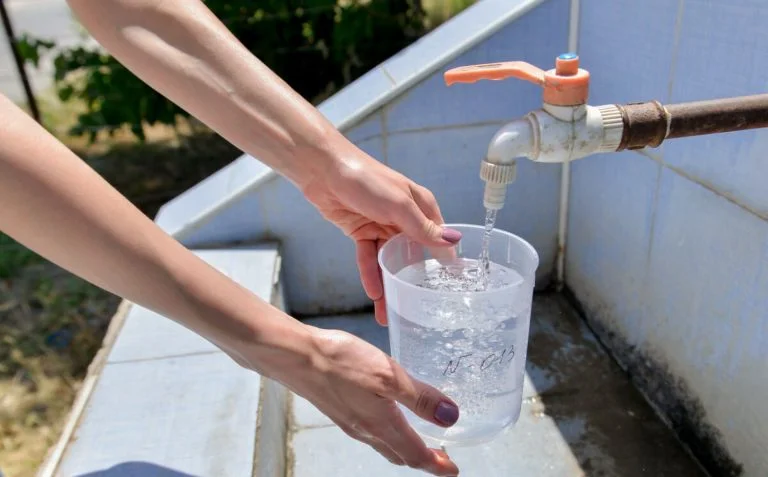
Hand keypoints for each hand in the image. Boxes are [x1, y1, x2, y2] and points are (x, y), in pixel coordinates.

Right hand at [279, 327, 460, 475]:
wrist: (296, 356)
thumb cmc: (341, 363)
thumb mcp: (389, 375)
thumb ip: (420, 398)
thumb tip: (450, 417)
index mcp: (382, 425)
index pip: (415, 455)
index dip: (437, 466)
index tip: (453, 471)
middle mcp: (365, 430)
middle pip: (400, 455)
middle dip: (423, 460)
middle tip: (442, 458)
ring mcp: (350, 421)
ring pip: (384, 444)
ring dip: (405, 447)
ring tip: (419, 440)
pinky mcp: (339, 410)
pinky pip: (369, 432)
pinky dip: (387, 433)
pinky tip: (386, 416)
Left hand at [302, 144, 460, 324]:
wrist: (324, 171)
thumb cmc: (366, 179)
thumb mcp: (398, 205)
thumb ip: (422, 227)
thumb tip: (454, 241)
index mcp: (421, 207)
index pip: (438, 239)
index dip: (444, 263)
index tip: (451, 289)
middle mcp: (404, 218)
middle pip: (413, 256)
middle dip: (413, 282)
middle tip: (417, 311)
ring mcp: (382, 226)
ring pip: (389, 262)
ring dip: (388, 286)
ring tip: (389, 313)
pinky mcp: (362, 232)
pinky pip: (369, 258)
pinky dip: (370, 274)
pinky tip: (373, 293)